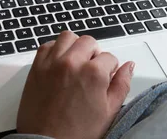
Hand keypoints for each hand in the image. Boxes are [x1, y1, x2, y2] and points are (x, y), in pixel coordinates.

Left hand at [17, 32, 134, 138]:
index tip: (104, 79)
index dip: (110, 69)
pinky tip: (60, 63)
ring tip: (76, 62)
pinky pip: (48, 45)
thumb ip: (122, 84)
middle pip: (89, 42)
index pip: (109, 57)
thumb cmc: (77, 132)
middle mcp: (73, 62)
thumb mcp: (109, 111)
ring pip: (68, 37)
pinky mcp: (37, 67)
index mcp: (93, 73)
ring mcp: (52, 62)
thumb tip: (129, 66)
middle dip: (94, 53)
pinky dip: (56, 49)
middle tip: (92, 69)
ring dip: (75, 46)